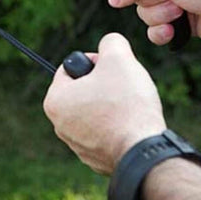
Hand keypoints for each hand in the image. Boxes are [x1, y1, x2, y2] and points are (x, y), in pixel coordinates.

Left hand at [43, 33, 165, 174]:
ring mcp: (76, 144)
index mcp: (55, 100)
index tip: (109, 69)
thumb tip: (110, 43)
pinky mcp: (94, 158)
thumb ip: (110, 42)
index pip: (70, 68)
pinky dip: (115, 125)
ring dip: (108, 104)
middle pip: (81, 90)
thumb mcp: (118, 57)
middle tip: (120, 87)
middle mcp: (59, 124)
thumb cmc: (126, 104)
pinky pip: (103, 131)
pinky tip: (128, 124)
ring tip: (125, 106)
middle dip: (101, 84)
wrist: (145, 151)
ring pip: (92, 110)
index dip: (93, 62)